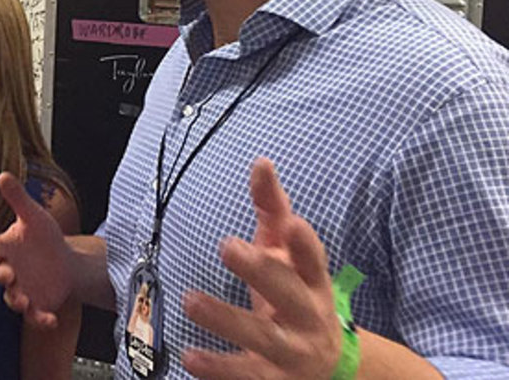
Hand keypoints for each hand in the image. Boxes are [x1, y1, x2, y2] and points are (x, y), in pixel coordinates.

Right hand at [0, 172, 72, 328]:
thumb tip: (3, 173)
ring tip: (26, 300)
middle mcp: (9, 270)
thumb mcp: (34, 216)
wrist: (64, 262)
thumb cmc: (44, 237)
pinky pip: (35, 315)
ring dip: (18, 300)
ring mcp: (21, 289)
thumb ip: (17, 198)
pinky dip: (41, 320)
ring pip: (13, 298)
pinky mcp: (36, 304)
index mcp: (6, 248)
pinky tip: (52, 320)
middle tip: (9, 274)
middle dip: (2, 275)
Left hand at [182, 158, 338, 378]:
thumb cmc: (296, 296)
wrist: (330, 369)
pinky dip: (219, 370)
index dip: (305, 243)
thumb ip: (273, 210)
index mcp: (313, 283)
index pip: (314, 260)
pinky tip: (189, 356)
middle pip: (288, 294)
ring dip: (227, 320)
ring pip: (264, 339)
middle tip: (228, 246)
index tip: (291, 224)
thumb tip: (260, 162)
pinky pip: (246, 377)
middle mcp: (308, 317)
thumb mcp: (287, 256)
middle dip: (261, 272)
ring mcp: (293, 354)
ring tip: (190, 300)